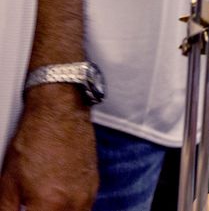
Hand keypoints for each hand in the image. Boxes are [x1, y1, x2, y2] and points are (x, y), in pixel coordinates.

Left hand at [0, 85, 96, 210]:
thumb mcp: (8, 182)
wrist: (60, 112)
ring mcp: (88, 193)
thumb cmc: (35, 139)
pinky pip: (85, 207)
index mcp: (50, 204)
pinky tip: (59, 202)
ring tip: (46, 207)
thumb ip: (6, 208)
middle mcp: (74, 202)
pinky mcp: (94, 184)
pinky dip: (72, 210)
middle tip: (34, 208)